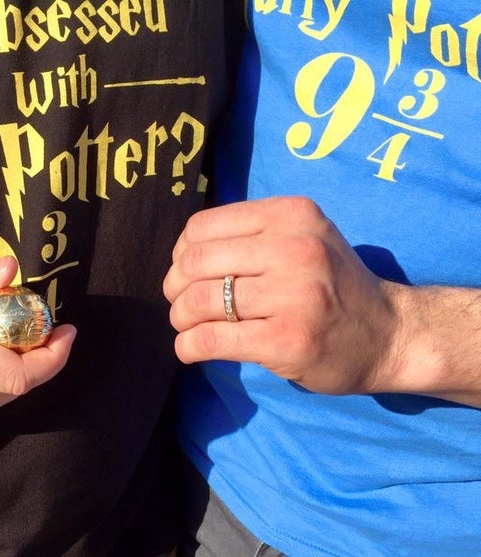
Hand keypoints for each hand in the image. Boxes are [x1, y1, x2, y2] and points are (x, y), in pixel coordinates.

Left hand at [163, 196, 400, 395]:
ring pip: (199, 301)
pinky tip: (190, 349)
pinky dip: (188, 346)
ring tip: (188, 327)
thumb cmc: (334, 286)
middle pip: (195, 262)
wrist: (390, 333)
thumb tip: (180, 255)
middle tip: (181, 305)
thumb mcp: (303, 238)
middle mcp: (294, 248)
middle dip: (174, 288)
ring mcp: (294, 295)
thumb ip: (250, 237)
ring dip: (180, 319)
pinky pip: (211, 338)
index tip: (186, 274)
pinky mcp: (288, 339)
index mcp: (291, 215)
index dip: (180, 254)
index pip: (202, 227)